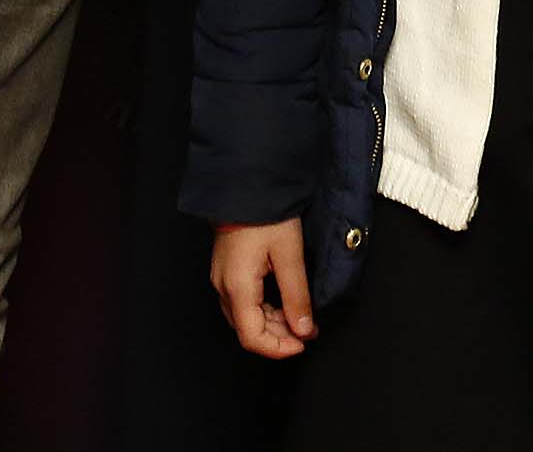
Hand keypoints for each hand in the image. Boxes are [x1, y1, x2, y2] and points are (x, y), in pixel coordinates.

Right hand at [210, 219, 313, 358]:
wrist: (245, 184)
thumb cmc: (265, 214)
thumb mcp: (289, 254)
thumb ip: (296, 295)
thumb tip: (304, 329)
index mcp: (237, 287)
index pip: (252, 337)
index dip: (278, 348)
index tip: (303, 345)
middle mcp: (224, 287)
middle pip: (248, 329)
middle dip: (280, 336)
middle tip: (309, 331)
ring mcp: (222, 279)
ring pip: (246, 316)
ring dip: (274, 323)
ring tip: (302, 318)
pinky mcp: (227, 270)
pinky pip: (244, 301)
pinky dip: (265, 309)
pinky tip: (284, 303)